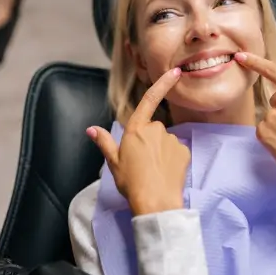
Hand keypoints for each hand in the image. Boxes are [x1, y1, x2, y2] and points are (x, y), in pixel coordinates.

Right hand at [87, 68, 189, 214]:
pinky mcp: (184, 152)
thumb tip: (91, 129)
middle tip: (141, 162)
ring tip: (153, 170)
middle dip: (148, 140)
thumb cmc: (131, 182)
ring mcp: (171, 140)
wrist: (156, 202)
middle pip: (152, 128)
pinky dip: (171, 159)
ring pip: (164, 141)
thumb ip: (104, 142)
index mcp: (136, 130)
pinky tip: (165, 172)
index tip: (176, 72)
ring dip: (160, 150)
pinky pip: (176, 151)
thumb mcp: (113, 162)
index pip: (149, 100)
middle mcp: (155, 130)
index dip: (163, 84)